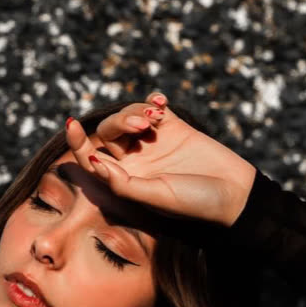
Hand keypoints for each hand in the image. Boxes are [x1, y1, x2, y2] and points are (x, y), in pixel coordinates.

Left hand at [65, 92, 256, 226]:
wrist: (234, 196)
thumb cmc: (192, 205)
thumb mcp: (154, 197)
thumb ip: (123, 182)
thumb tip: (95, 162)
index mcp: (123, 180)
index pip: (90, 159)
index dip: (77, 142)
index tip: (71, 125)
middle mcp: (134, 161)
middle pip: (109, 132)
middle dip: (119, 121)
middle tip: (142, 123)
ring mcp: (153, 143)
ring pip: (130, 116)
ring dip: (137, 110)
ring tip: (155, 117)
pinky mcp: (175, 128)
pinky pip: (154, 106)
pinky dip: (153, 101)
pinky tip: (161, 104)